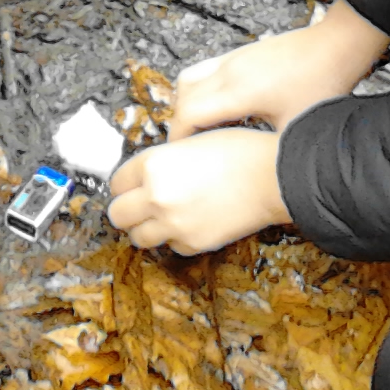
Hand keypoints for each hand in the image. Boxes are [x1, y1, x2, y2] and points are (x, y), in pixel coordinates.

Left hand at [107, 128, 289, 254]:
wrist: (273, 177)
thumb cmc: (240, 151)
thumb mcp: (192, 142)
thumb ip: (163, 160)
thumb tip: (147, 174)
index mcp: (153, 164)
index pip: (116, 183)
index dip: (125, 184)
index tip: (131, 186)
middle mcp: (156, 196)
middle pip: (117, 215)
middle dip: (127, 209)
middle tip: (140, 205)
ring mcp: (173, 224)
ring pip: (138, 237)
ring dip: (147, 228)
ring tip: (164, 216)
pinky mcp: (193, 244)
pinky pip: (172, 247)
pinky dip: (176, 238)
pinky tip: (191, 222)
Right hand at [170, 0, 389, 138]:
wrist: (338, 43)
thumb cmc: (323, 83)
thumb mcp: (295, 129)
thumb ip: (268, 150)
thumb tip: (257, 179)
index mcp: (239, 91)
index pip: (188, 113)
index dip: (178, 138)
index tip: (180, 157)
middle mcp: (229, 70)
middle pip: (182, 95)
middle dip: (179, 123)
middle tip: (189, 147)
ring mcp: (234, 57)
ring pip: (190, 78)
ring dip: (188, 103)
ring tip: (204, 128)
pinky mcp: (243, 52)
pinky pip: (207, 70)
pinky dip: (203, 90)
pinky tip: (225, 109)